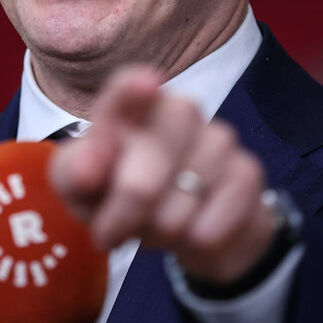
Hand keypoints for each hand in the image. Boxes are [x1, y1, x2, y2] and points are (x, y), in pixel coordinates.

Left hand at [48, 66, 276, 284]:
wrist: (188, 228)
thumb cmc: (122, 197)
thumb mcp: (83, 190)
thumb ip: (75, 175)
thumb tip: (88, 170)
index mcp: (132, 107)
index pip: (129, 88)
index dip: (134, 89)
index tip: (145, 84)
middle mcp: (178, 110)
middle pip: (153, 158)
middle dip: (127, 209)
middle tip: (111, 233)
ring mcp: (218, 137)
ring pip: (185, 196)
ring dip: (162, 229)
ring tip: (155, 227)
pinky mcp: (247, 172)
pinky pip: (220, 213)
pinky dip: (198, 237)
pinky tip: (193, 233)